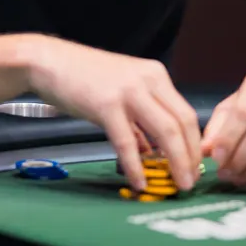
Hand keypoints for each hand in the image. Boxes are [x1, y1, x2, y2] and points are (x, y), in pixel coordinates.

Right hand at [26, 37, 201, 192]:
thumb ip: (139, 118)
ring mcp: (128, 91)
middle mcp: (148, 80)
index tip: (196, 166)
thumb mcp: (122, 90)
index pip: (186, 113)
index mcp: (155, 75)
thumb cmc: (83, 76)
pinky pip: (128, 142)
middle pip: (183, 124)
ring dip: (176, 163)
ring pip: (165, 132)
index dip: (195, 144)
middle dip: (192, 157)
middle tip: (191, 181)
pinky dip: (136, 166)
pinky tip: (139, 181)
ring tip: (178, 185)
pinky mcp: (106, 105)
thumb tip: (151, 151)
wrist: (49, 61)